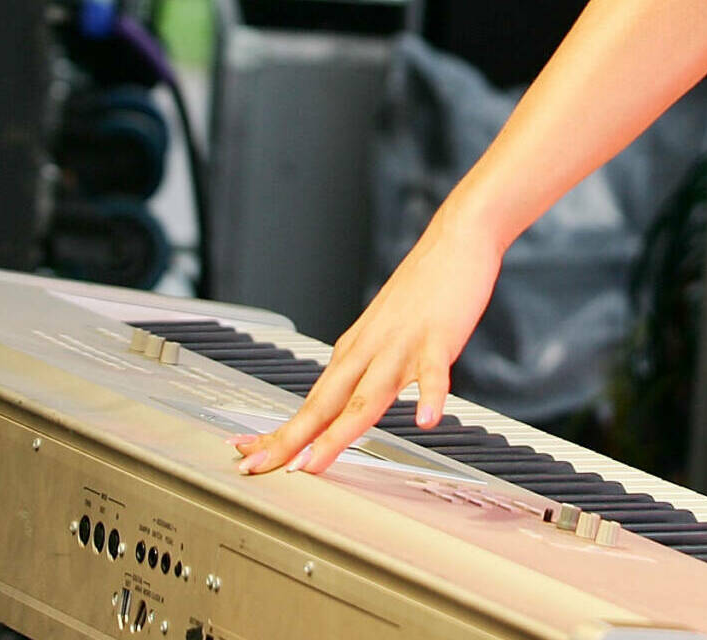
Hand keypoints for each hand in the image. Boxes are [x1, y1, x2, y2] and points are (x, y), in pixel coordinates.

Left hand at [231, 211, 504, 476]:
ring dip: (341, 431)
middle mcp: (369, 349)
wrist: (455, 240)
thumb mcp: (383, 333)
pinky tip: (426, 419)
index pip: (311, 402)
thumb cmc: (423, 289)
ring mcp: (401, 343)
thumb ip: (365, 368)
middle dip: (291, 438)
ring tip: (319, 460)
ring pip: (369, 394)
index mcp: (354, 351)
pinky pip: (433, 372)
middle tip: (259, 466)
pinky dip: (429, 396)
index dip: (281, 432)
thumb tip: (345, 401)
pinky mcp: (438, 336)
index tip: (250, 456)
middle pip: (325, 402)